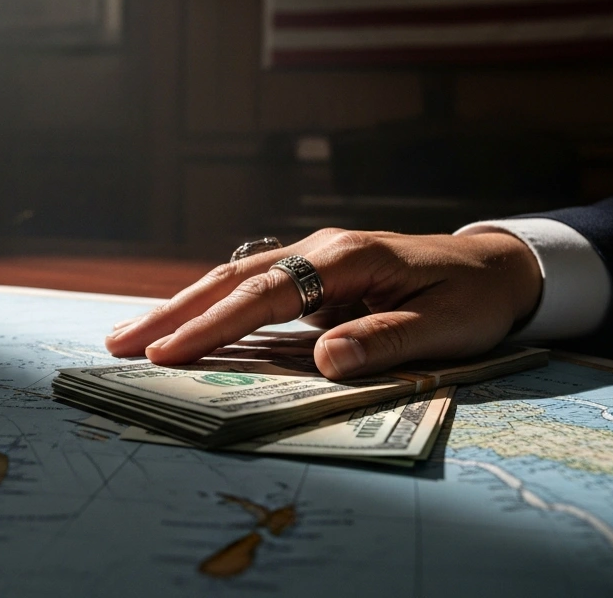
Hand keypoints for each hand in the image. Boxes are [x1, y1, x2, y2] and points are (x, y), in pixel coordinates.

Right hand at [104, 228, 542, 379]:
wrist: (495, 267)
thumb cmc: (471, 302)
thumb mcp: (444, 330)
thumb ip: (384, 343)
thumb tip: (323, 362)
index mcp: (347, 259)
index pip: (264, 295)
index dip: (213, 325)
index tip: (168, 353)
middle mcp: (319, 249)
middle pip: (231, 279)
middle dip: (172, 313)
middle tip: (117, 344)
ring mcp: (312, 257)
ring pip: (232, 279)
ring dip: (181, 306)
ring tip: (128, 335)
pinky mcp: (312, 272)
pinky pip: (249, 288)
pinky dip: (209, 305)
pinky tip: (182, 324)